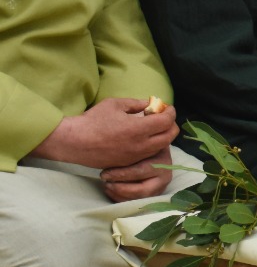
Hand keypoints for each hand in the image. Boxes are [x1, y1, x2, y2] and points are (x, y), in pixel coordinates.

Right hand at [31, 98, 178, 170]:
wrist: (74, 142)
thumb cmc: (92, 120)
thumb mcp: (115, 104)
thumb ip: (136, 104)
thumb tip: (150, 103)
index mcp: (139, 129)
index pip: (167, 121)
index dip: (170, 112)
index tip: (166, 107)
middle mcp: (141, 145)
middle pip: (170, 136)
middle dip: (171, 124)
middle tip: (164, 117)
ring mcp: (135, 156)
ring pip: (161, 147)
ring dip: (163, 135)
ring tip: (153, 126)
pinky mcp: (128, 163)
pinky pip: (148, 154)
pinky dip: (152, 145)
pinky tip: (143, 137)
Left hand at [100, 145, 174, 201]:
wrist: (155, 151)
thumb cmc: (143, 147)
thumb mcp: (139, 146)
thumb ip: (129, 151)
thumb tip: (108, 156)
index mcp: (162, 163)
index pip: (140, 171)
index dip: (121, 175)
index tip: (104, 174)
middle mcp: (165, 178)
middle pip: (142, 190)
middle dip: (121, 189)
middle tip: (106, 183)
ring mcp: (160, 189)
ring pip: (139, 199)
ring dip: (119, 195)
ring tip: (107, 186)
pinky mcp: (153, 196)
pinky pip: (136, 202)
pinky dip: (121, 198)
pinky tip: (111, 191)